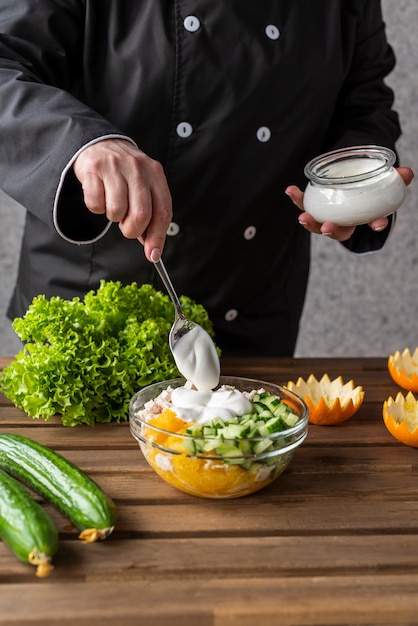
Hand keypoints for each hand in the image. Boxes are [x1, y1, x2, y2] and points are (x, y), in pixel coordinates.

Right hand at [73, 138, 171, 261]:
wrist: (99, 144)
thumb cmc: (126, 174)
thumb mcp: (144, 188)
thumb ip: (151, 215)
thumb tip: (152, 250)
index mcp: (156, 175)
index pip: (163, 212)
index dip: (158, 237)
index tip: (152, 255)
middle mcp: (138, 169)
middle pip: (141, 215)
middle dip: (132, 230)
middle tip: (126, 225)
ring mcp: (115, 167)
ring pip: (116, 211)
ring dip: (113, 217)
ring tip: (113, 204)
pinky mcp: (94, 169)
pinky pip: (95, 204)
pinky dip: (96, 207)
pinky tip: (100, 195)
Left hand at [286, 166, 413, 240]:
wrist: (353, 180)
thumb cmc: (369, 185)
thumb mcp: (384, 182)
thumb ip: (397, 179)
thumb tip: (407, 172)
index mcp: (362, 217)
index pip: (370, 224)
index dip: (375, 224)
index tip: (377, 224)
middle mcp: (343, 221)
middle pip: (337, 231)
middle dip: (332, 231)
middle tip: (327, 228)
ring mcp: (327, 215)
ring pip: (317, 223)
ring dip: (309, 221)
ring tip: (302, 216)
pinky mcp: (314, 205)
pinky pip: (305, 204)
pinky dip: (298, 199)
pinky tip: (290, 190)